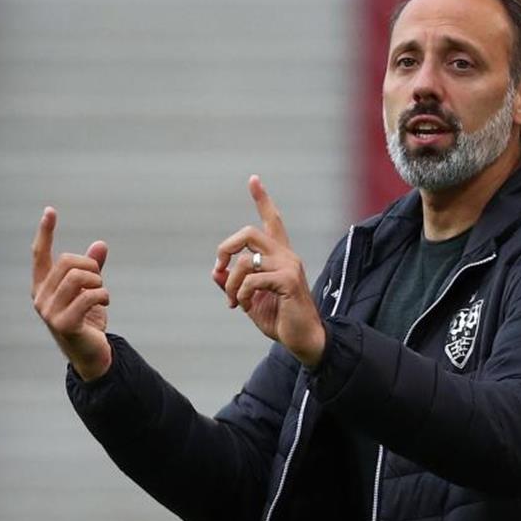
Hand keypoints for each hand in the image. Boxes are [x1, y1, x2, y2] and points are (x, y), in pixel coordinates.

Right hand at [31, 207, 112, 380]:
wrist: (90, 354)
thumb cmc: (87, 320)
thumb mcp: (90, 290)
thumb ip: (92, 268)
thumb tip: (101, 244)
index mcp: (42, 286)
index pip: (40, 254)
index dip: (45, 232)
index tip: (50, 210)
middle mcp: (40, 298)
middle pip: (67, 262)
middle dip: (90, 266)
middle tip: (99, 281)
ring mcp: (49, 312)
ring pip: (78, 277)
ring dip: (98, 282)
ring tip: (101, 294)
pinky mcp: (63, 324)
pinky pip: (89, 296)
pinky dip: (103, 296)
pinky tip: (104, 304)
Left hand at [212, 176, 325, 367]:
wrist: (304, 341)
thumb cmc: (280, 319)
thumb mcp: (250, 300)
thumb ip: (233, 284)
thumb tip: (215, 273)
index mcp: (279, 256)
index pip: (272, 220)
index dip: (262, 199)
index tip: (253, 179)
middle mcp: (286, 255)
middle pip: (249, 232)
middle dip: (226, 248)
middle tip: (218, 268)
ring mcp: (289, 266)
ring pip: (245, 261)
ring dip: (230, 283)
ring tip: (233, 302)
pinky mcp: (288, 281)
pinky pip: (252, 280)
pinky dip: (240, 294)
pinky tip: (245, 306)